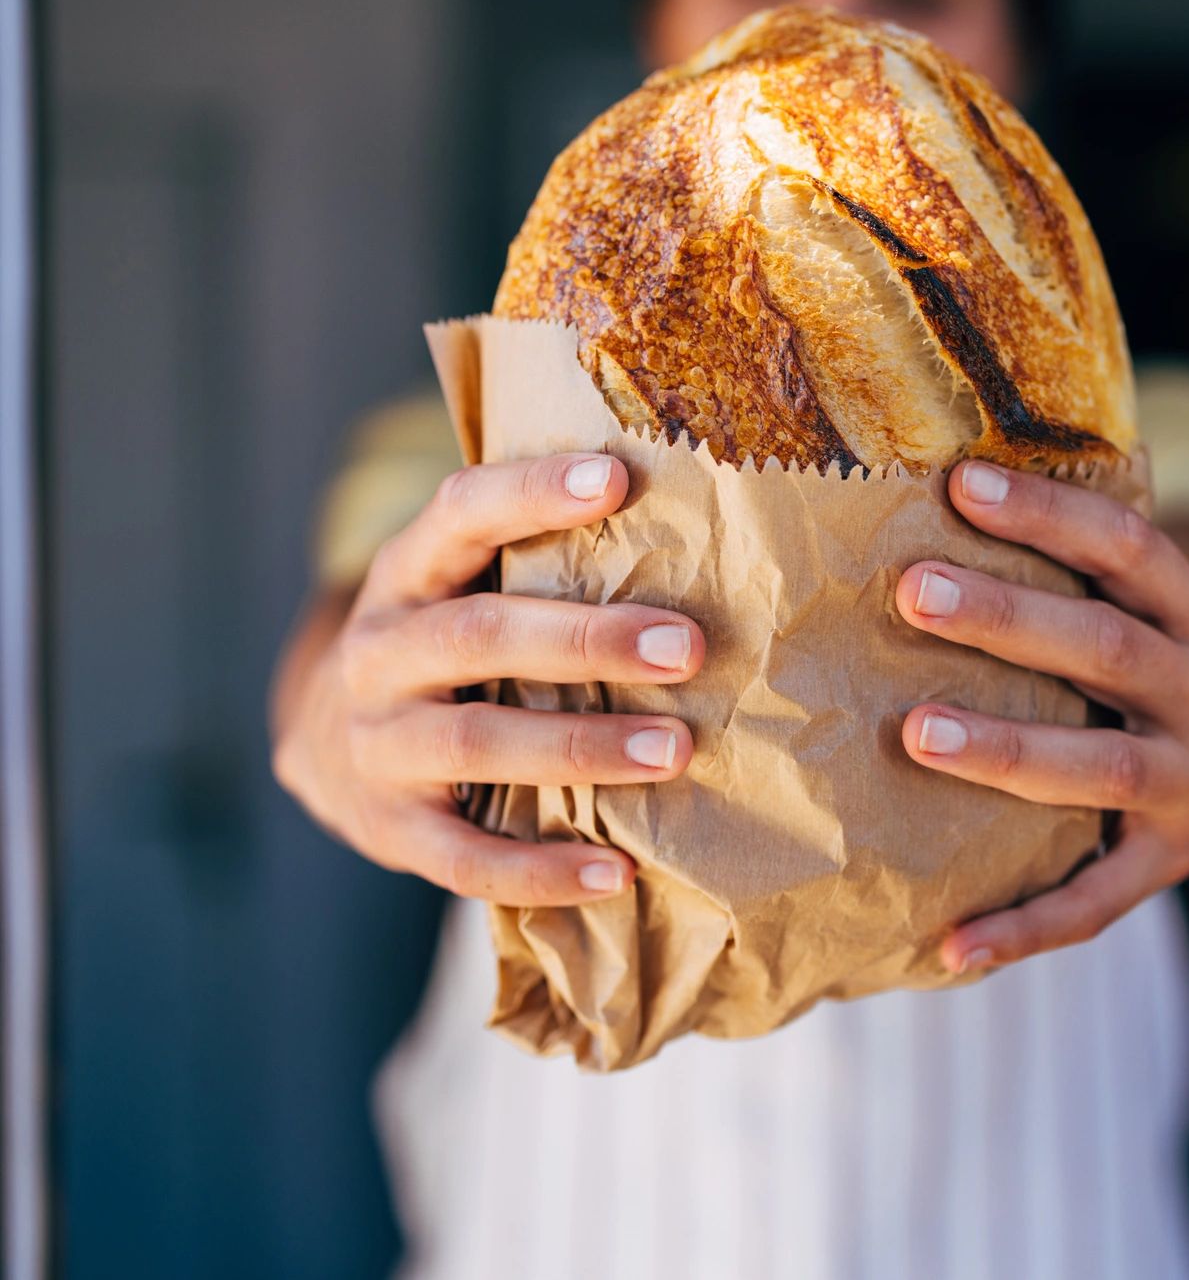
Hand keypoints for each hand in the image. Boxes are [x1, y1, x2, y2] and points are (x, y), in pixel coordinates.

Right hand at [270, 454, 704, 905]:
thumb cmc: (451, 648)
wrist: (329, 744)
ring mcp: (376, 743)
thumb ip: (545, 561)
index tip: (618, 476)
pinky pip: (463, 856)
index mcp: (408, 573)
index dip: (532, 492)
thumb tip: (697, 530)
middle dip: (588, 641)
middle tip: (689, 648)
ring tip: (674, 751)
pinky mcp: (389, 827)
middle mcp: (381, 651)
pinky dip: (539, 870)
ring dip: (580, 747)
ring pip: (475, 742)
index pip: (461, 514)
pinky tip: (615, 873)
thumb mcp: (466, 586)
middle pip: (478, 635)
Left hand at [896, 461, 1188, 970]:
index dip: (1050, 514)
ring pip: (1099, 769)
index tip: (962, 486)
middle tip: (912, 592)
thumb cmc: (1182, 647)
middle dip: (1007, 619)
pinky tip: (951, 943)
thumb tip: (960, 478)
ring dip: (1006, 751)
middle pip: (1107, 649)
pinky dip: (1024, 927)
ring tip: (915, 732)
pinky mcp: (1171, 860)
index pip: (1130, 548)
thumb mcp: (1171, 593)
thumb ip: (1096, 557)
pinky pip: (1097, 900)